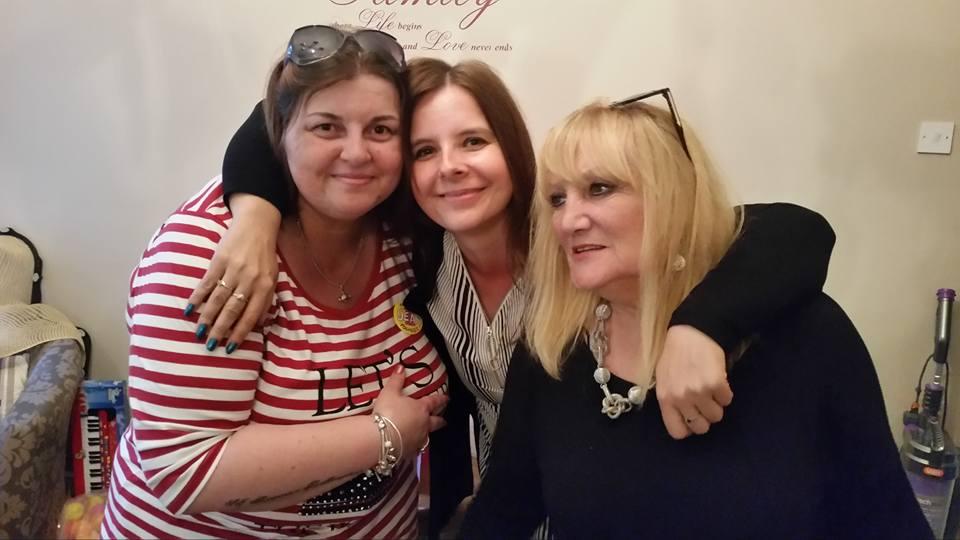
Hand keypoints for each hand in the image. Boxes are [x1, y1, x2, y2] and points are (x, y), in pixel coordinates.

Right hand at [186, 195, 279, 351]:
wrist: (256, 224)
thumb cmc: (265, 255)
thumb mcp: (273, 277)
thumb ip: (266, 300)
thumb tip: (258, 324)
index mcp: (264, 286)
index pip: (251, 315)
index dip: (240, 333)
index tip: (230, 348)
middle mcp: (249, 279)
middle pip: (232, 310)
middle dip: (221, 330)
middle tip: (210, 345)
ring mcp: (233, 269)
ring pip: (218, 298)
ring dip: (207, 317)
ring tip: (199, 331)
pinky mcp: (219, 259)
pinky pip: (207, 282)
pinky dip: (198, 296)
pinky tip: (190, 308)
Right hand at [373, 365, 447, 459]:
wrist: (380, 438)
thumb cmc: (387, 412)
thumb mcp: (389, 393)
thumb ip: (396, 380)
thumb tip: (400, 367)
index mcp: (421, 409)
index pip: (435, 402)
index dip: (442, 399)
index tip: (447, 398)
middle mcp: (424, 425)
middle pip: (437, 422)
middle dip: (441, 420)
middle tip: (444, 420)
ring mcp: (418, 440)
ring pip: (428, 437)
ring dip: (428, 434)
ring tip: (427, 434)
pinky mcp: (409, 452)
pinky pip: (416, 448)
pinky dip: (415, 446)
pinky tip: (412, 447)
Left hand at [655, 325, 732, 438]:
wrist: (691, 334)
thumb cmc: (675, 356)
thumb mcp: (663, 380)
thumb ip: (670, 401)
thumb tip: (683, 420)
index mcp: (665, 399)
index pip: (677, 431)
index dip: (688, 429)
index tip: (693, 420)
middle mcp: (681, 398)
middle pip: (700, 427)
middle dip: (705, 418)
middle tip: (705, 404)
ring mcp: (699, 392)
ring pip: (716, 416)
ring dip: (717, 405)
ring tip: (711, 390)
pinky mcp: (716, 384)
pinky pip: (727, 400)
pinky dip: (725, 393)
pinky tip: (718, 381)